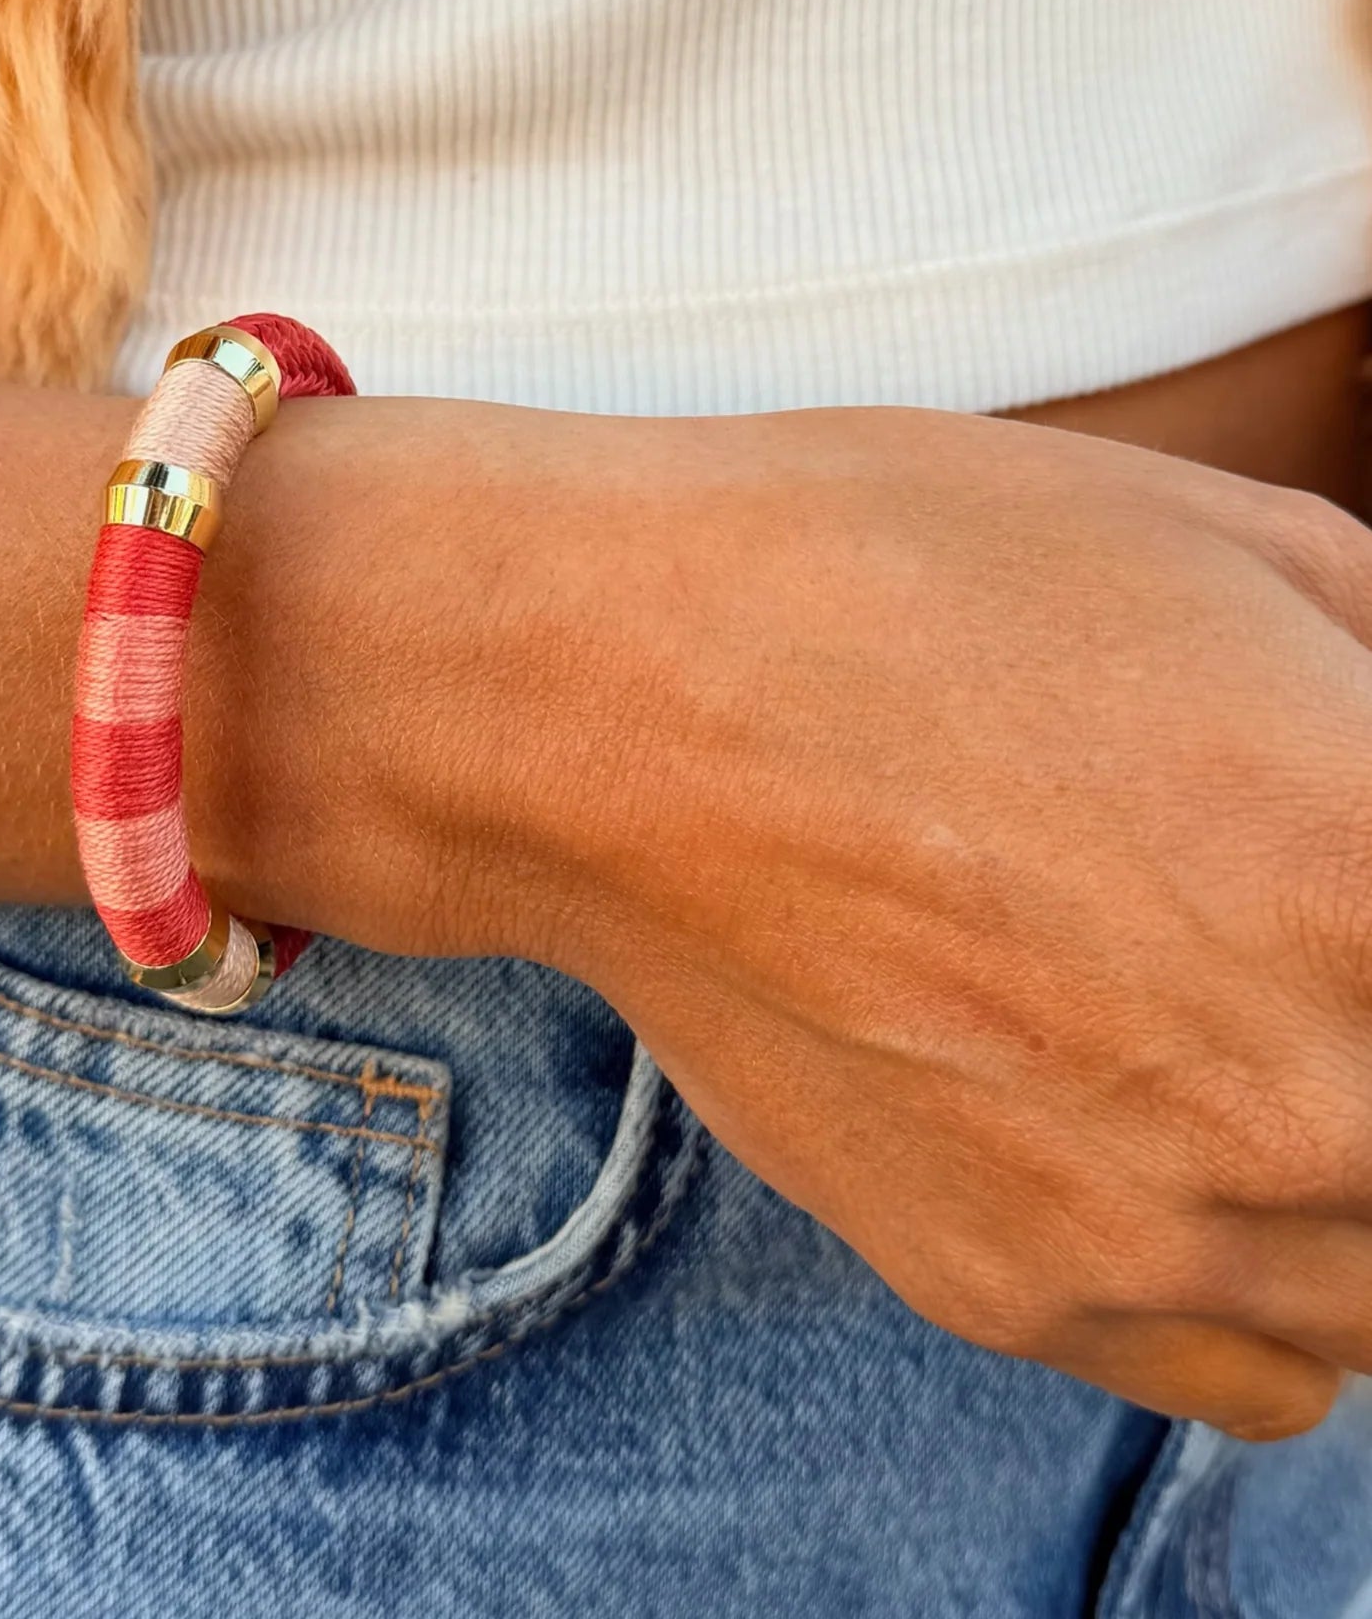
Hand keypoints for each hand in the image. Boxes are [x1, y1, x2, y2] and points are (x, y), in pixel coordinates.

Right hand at [487, 403, 1371, 1438]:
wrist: (612, 700)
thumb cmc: (895, 576)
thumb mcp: (1237, 542)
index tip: (1361, 882)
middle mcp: (1316, 1096)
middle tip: (1309, 937)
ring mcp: (1160, 1224)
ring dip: (1368, 1175)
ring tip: (1263, 1044)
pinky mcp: (1011, 1289)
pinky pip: (1258, 1367)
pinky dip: (1259, 1276)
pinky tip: (1166, 1141)